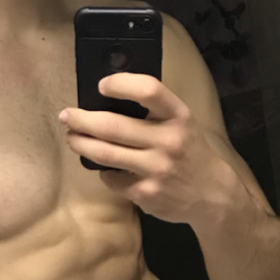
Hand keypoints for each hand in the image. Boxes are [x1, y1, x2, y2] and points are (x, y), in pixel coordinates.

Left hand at [59, 73, 231, 224]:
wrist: (213, 195)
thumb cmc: (190, 152)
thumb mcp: (183, 123)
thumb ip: (155, 111)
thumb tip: (107, 99)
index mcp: (179, 116)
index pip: (149, 90)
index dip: (121, 84)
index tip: (102, 86)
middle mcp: (169, 141)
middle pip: (113, 126)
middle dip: (82, 120)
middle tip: (67, 117)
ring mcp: (157, 169)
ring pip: (105, 154)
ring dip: (81, 144)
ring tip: (72, 139)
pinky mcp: (147, 194)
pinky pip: (113, 179)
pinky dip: (105, 173)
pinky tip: (108, 170)